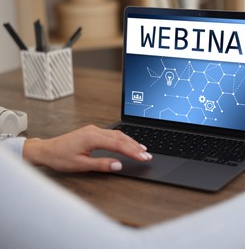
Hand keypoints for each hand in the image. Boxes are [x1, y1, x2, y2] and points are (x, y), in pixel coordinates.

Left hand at [23, 125, 151, 171]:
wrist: (46, 150)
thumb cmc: (59, 157)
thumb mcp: (80, 165)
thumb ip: (101, 164)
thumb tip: (118, 165)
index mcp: (92, 138)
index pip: (118, 145)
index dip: (133, 152)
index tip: (143, 158)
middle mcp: (94, 131)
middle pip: (121, 138)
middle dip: (135, 147)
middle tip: (147, 155)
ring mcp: (93, 130)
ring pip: (117, 134)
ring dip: (131, 142)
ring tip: (142, 149)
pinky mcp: (92, 131)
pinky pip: (112, 134)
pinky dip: (122, 139)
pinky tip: (127, 143)